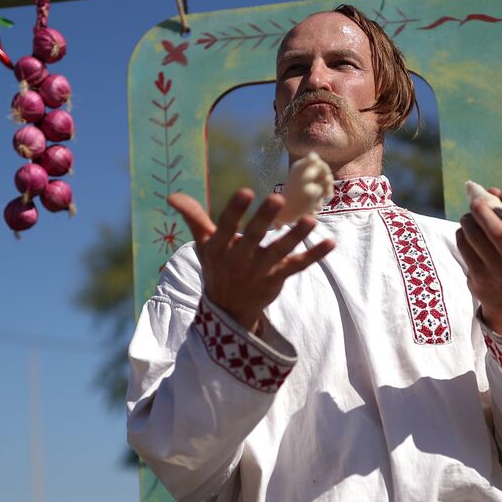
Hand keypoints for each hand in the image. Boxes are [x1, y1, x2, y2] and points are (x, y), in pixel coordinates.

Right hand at [168, 189, 333, 330]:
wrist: (228, 310)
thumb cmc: (216, 268)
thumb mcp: (203, 244)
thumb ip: (193, 217)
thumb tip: (172, 195)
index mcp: (220, 248)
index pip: (227, 226)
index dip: (235, 210)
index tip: (246, 192)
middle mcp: (240, 259)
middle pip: (255, 236)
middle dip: (265, 218)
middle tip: (278, 199)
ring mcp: (260, 270)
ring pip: (280, 251)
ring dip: (295, 237)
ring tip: (310, 221)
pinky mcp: (277, 278)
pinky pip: (298, 265)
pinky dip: (314, 255)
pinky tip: (330, 243)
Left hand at [456, 188, 501, 337]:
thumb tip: (489, 191)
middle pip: (499, 232)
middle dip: (484, 212)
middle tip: (475, 201)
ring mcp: (499, 273)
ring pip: (477, 239)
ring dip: (468, 221)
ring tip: (468, 216)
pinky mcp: (480, 279)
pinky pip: (465, 249)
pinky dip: (462, 235)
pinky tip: (464, 232)